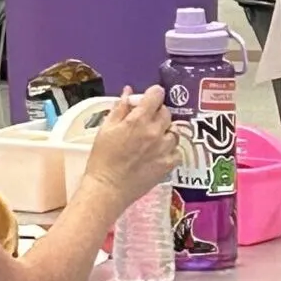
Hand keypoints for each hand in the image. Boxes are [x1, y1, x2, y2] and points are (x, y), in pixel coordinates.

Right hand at [82, 87, 178, 207]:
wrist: (108, 188)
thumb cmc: (102, 159)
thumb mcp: (106, 129)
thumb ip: (120, 108)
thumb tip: (128, 92)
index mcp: (138, 120)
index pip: (156, 95)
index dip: (153, 94)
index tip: (149, 98)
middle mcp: (155, 131)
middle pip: (166, 112)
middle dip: (157, 112)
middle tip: (146, 121)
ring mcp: (164, 148)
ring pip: (174, 131)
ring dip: (165, 131)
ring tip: (153, 139)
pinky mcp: (169, 164)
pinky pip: (177, 150)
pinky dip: (171, 149)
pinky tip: (159, 153)